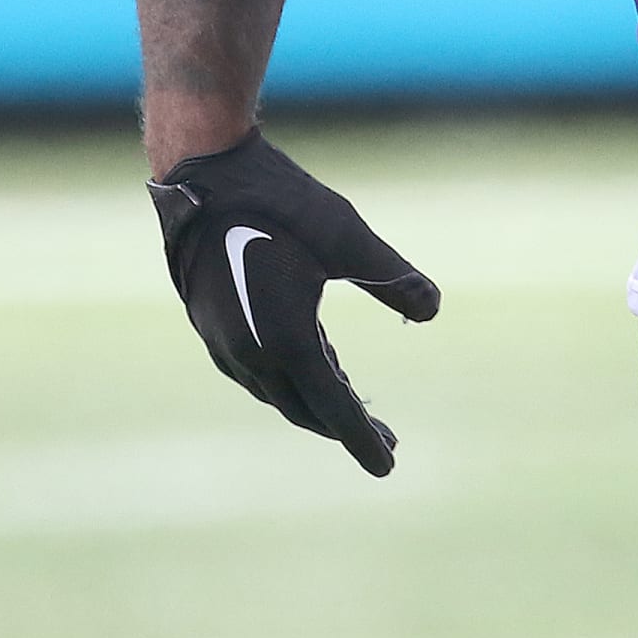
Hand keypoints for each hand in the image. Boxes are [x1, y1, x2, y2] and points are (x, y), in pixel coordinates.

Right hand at [147, 129, 438, 475]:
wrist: (203, 172)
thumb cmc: (278, 201)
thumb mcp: (347, 236)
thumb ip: (394, 277)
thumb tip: (434, 309)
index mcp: (286, 339)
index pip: (334, 407)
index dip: (362, 437)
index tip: (388, 464)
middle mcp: (249, 352)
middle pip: (303, 409)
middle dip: (344, 427)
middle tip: (384, 439)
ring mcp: (224, 340)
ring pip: (277, 391)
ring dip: (314, 402)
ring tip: (352, 404)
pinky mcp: (211, 323)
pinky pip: (257, 370)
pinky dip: (289, 378)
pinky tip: (312, 364)